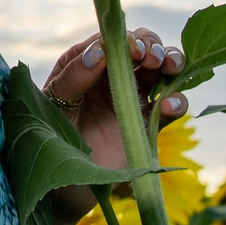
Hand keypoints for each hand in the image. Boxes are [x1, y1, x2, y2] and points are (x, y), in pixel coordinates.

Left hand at [41, 28, 186, 222]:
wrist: (60, 185)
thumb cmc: (48, 138)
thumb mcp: (53, 105)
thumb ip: (73, 78)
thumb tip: (99, 51)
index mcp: (87, 64)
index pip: (111, 41)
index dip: (125, 39)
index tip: (131, 49)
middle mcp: (113, 77)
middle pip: (142, 48)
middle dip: (152, 46)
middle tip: (151, 57)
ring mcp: (133, 100)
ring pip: (162, 71)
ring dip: (172, 61)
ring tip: (169, 67)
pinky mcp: (147, 126)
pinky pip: (170, 109)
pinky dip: (178, 102)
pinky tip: (170, 105)